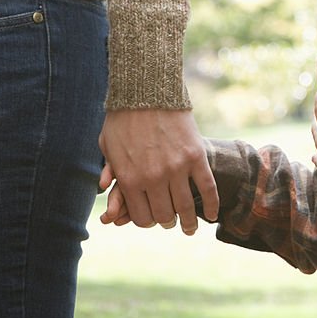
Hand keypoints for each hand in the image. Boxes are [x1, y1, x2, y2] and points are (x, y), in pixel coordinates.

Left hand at [98, 109, 217, 234]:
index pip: (142, 217)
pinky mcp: (195, 157)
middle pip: (164, 215)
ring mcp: (176, 168)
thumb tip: (104, 190)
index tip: (152, 219)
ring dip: (189, 222)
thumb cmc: (123, 117)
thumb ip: (108, 170)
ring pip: (185, 207)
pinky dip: (211, 204)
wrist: (146, 90)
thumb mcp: (107, 145)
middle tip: (171, 221)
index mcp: (129, 179)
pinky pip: (207, 188)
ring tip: (190, 227)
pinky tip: (212, 214)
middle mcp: (153, 178)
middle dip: (166, 221)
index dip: (148, 221)